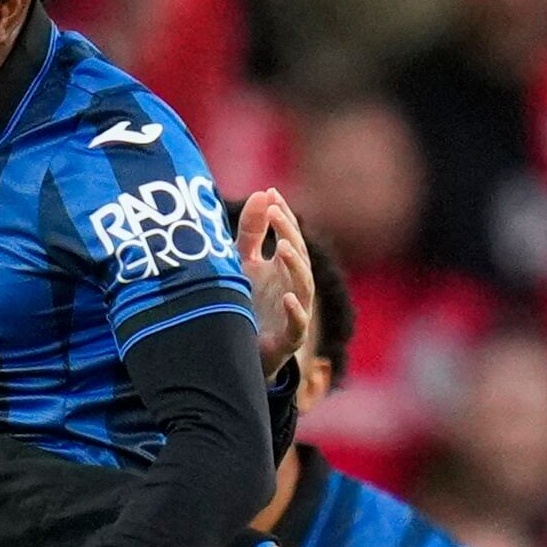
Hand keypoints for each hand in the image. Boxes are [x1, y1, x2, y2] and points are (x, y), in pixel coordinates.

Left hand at [241, 187, 313, 378]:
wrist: (242, 353)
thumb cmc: (247, 303)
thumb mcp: (243, 263)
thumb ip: (250, 231)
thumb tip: (261, 193)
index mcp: (283, 267)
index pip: (289, 236)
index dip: (282, 215)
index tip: (271, 193)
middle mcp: (292, 286)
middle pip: (298, 256)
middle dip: (289, 233)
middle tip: (275, 212)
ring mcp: (293, 312)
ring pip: (304, 286)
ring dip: (295, 266)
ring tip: (282, 247)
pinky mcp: (288, 340)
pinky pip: (297, 325)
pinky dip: (296, 312)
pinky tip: (287, 298)